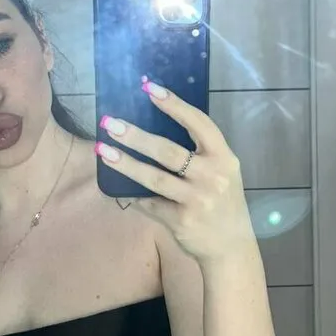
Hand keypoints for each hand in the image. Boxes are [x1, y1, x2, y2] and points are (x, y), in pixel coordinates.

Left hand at [96, 80, 255, 262]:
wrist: (232, 247)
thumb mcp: (222, 172)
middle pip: (169, 151)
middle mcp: (213, 176)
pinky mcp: (182, 221)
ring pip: (154, 178)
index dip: (175, 105)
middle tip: (111, 123)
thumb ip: (200, 153)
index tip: (150, 88)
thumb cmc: (222, 201)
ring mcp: (197, 200)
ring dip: (126, 164)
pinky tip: (116, 189)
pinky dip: (132, 196)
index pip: (199, 124)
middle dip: (136, 136)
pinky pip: (150, 203)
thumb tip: (156, 129)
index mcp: (224, 158)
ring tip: (103, 150)